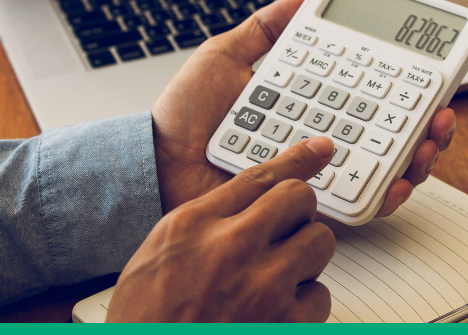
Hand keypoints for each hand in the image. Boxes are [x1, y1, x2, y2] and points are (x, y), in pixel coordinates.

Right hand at [107, 137, 336, 321]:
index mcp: (193, 225)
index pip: (258, 176)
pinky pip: (321, 295)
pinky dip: (305, 304)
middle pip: (298, 198)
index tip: (319, 149)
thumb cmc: (147, 320)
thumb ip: (202, 222)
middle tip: (284, 234)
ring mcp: (262, 287)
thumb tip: (249, 203)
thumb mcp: (157, 256)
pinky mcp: (285, 323)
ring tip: (277, 277)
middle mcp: (230, 247)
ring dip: (305, 257)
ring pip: (319, 241)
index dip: (297, 159)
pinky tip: (279, 312)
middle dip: (298, 213)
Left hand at [149, 0, 456, 213]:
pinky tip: (397, 177)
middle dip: (428, 122)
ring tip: (427, 140)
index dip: (404, 82)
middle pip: (392, 132)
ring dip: (419, 155)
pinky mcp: (310, 205)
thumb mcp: (225, 58)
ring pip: (387, 168)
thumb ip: (265, 30)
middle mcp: (322, 140)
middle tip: (440, 108)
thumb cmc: (184, 121)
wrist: (157, 167)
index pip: (369, 93)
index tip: (426, 66)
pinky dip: (387, 191)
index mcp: (309, 104)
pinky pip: (360, 203)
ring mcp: (319, 174)